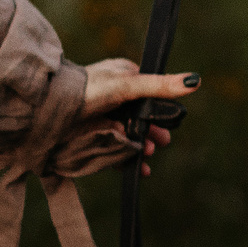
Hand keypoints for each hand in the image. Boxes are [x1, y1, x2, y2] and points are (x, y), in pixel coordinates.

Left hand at [79, 57, 200, 176]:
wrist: (52, 110)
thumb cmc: (89, 89)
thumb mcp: (129, 85)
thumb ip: (160, 86)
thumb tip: (195, 81)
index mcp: (123, 76)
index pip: (150, 94)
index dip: (161, 111)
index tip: (170, 123)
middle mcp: (115, 96)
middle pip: (142, 118)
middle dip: (153, 132)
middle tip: (161, 143)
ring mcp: (104, 117)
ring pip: (131, 135)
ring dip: (142, 146)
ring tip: (148, 154)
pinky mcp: (95, 136)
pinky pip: (117, 150)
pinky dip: (128, 160)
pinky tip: (138, 169)